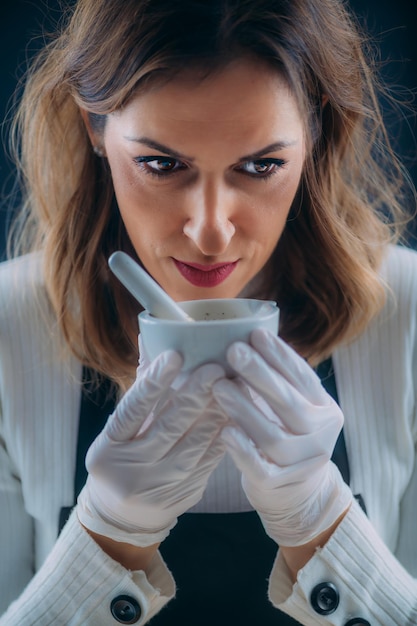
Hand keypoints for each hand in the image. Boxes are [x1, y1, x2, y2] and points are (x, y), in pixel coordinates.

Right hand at [77, 350, 225, 545]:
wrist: (123, 518)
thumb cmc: (119, 459)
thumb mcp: (117, 429)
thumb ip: (139, 389)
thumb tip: (152, 342)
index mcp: (108, 448)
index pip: (131, 411)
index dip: (153, 383)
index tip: (175, 355)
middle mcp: (131, 470)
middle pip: (167, 428)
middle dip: (194, 395)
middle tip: (215, 366)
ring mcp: (159, 487)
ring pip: (194, 446)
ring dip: (216, 414)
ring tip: (232, 385)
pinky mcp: (185, 495)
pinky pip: (209, 462)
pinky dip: (223, 435)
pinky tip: (236, 414)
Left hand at [213, 329, 351, 546]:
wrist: (298, 491)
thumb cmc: (286, 434)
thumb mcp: (292, 406)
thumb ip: (278, 380)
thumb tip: (247, 338)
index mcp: (325, 408)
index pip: (303, 377)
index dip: (279, 355)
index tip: (255, 333)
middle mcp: (321, 435)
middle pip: (289, 403)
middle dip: (260, 374)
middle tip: (234, 351)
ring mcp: (304, 462)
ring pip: (274, 436)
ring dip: (245, 409)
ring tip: (220, 387)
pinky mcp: (282, 484)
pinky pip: (262, 468)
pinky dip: (243, 450)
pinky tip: (225, 431)